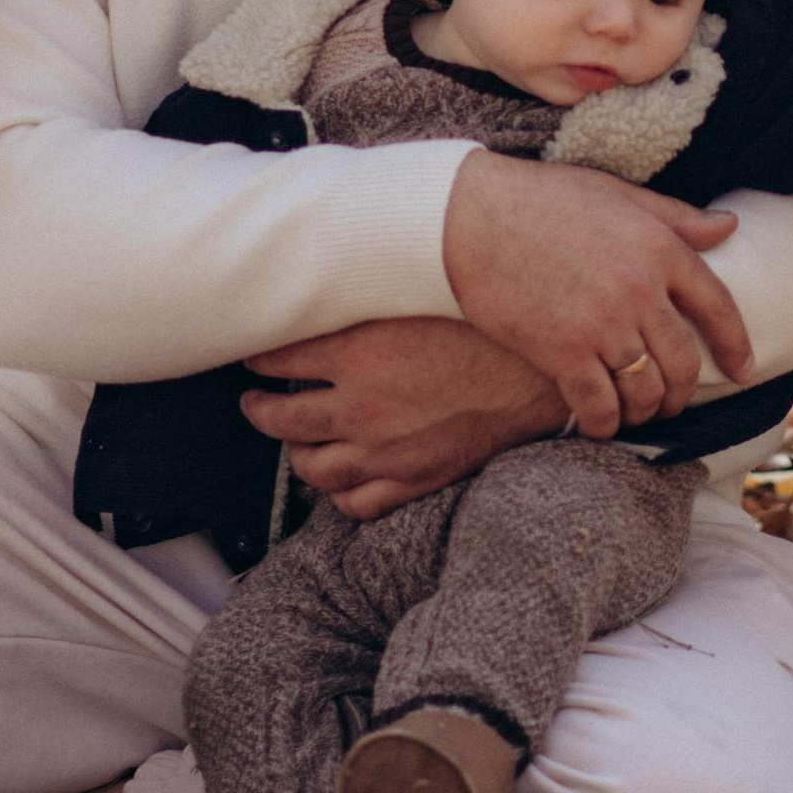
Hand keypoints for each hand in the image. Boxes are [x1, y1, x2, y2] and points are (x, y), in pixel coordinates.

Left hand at [241, 319, 563, 518]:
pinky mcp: (412, 481)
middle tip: (255, 401)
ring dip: (295, 453)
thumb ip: (365, 300)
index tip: (254, 354)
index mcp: (357, 355)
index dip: (258, 356)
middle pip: (281, 419)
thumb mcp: (414, 298)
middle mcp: (361, 409)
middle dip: (259, 409)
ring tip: (292, 440)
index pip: (277, 358)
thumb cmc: (485, 328)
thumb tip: (324, 288)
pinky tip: (337, 478)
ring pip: (312, 468)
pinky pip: (356, 503)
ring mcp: (384, 453)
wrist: (539, 374)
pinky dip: (338, 494)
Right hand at [441, 147, 752, 438]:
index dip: (735, 344)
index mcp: (659, 248)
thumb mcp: (617, 194)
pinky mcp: (562, 353)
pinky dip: (606, 424)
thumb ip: (675, 217)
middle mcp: (639, 290)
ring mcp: (602, 325)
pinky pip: (600, 406)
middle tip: (673, 401)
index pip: (718, 307)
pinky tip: (601, 424)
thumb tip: (729, 226)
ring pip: (646, 390)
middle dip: (683, 391)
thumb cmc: (542, 198)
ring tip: (637, 412)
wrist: (469, 216)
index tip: (744, 368)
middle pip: (684, 362)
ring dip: (647, 411)